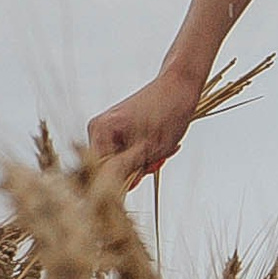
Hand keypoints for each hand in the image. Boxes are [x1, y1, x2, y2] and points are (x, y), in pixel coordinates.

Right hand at [85, 68, 202, 194]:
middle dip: (133, 171)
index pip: (97, 173)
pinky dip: (143, 155)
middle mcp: (98, 129)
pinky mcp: (118, 130)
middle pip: (108, 169)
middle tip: (154, 162)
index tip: (137, 182)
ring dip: (142, 163)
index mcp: (100, 131)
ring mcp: (107, 129)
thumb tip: (109, 193)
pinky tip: (159, 147)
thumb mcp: (149, 148)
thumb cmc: (169, 110)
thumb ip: (125, 171)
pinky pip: (126, 153)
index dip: (116, 184)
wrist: (180, 85)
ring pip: (120, 163)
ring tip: (160, 152)